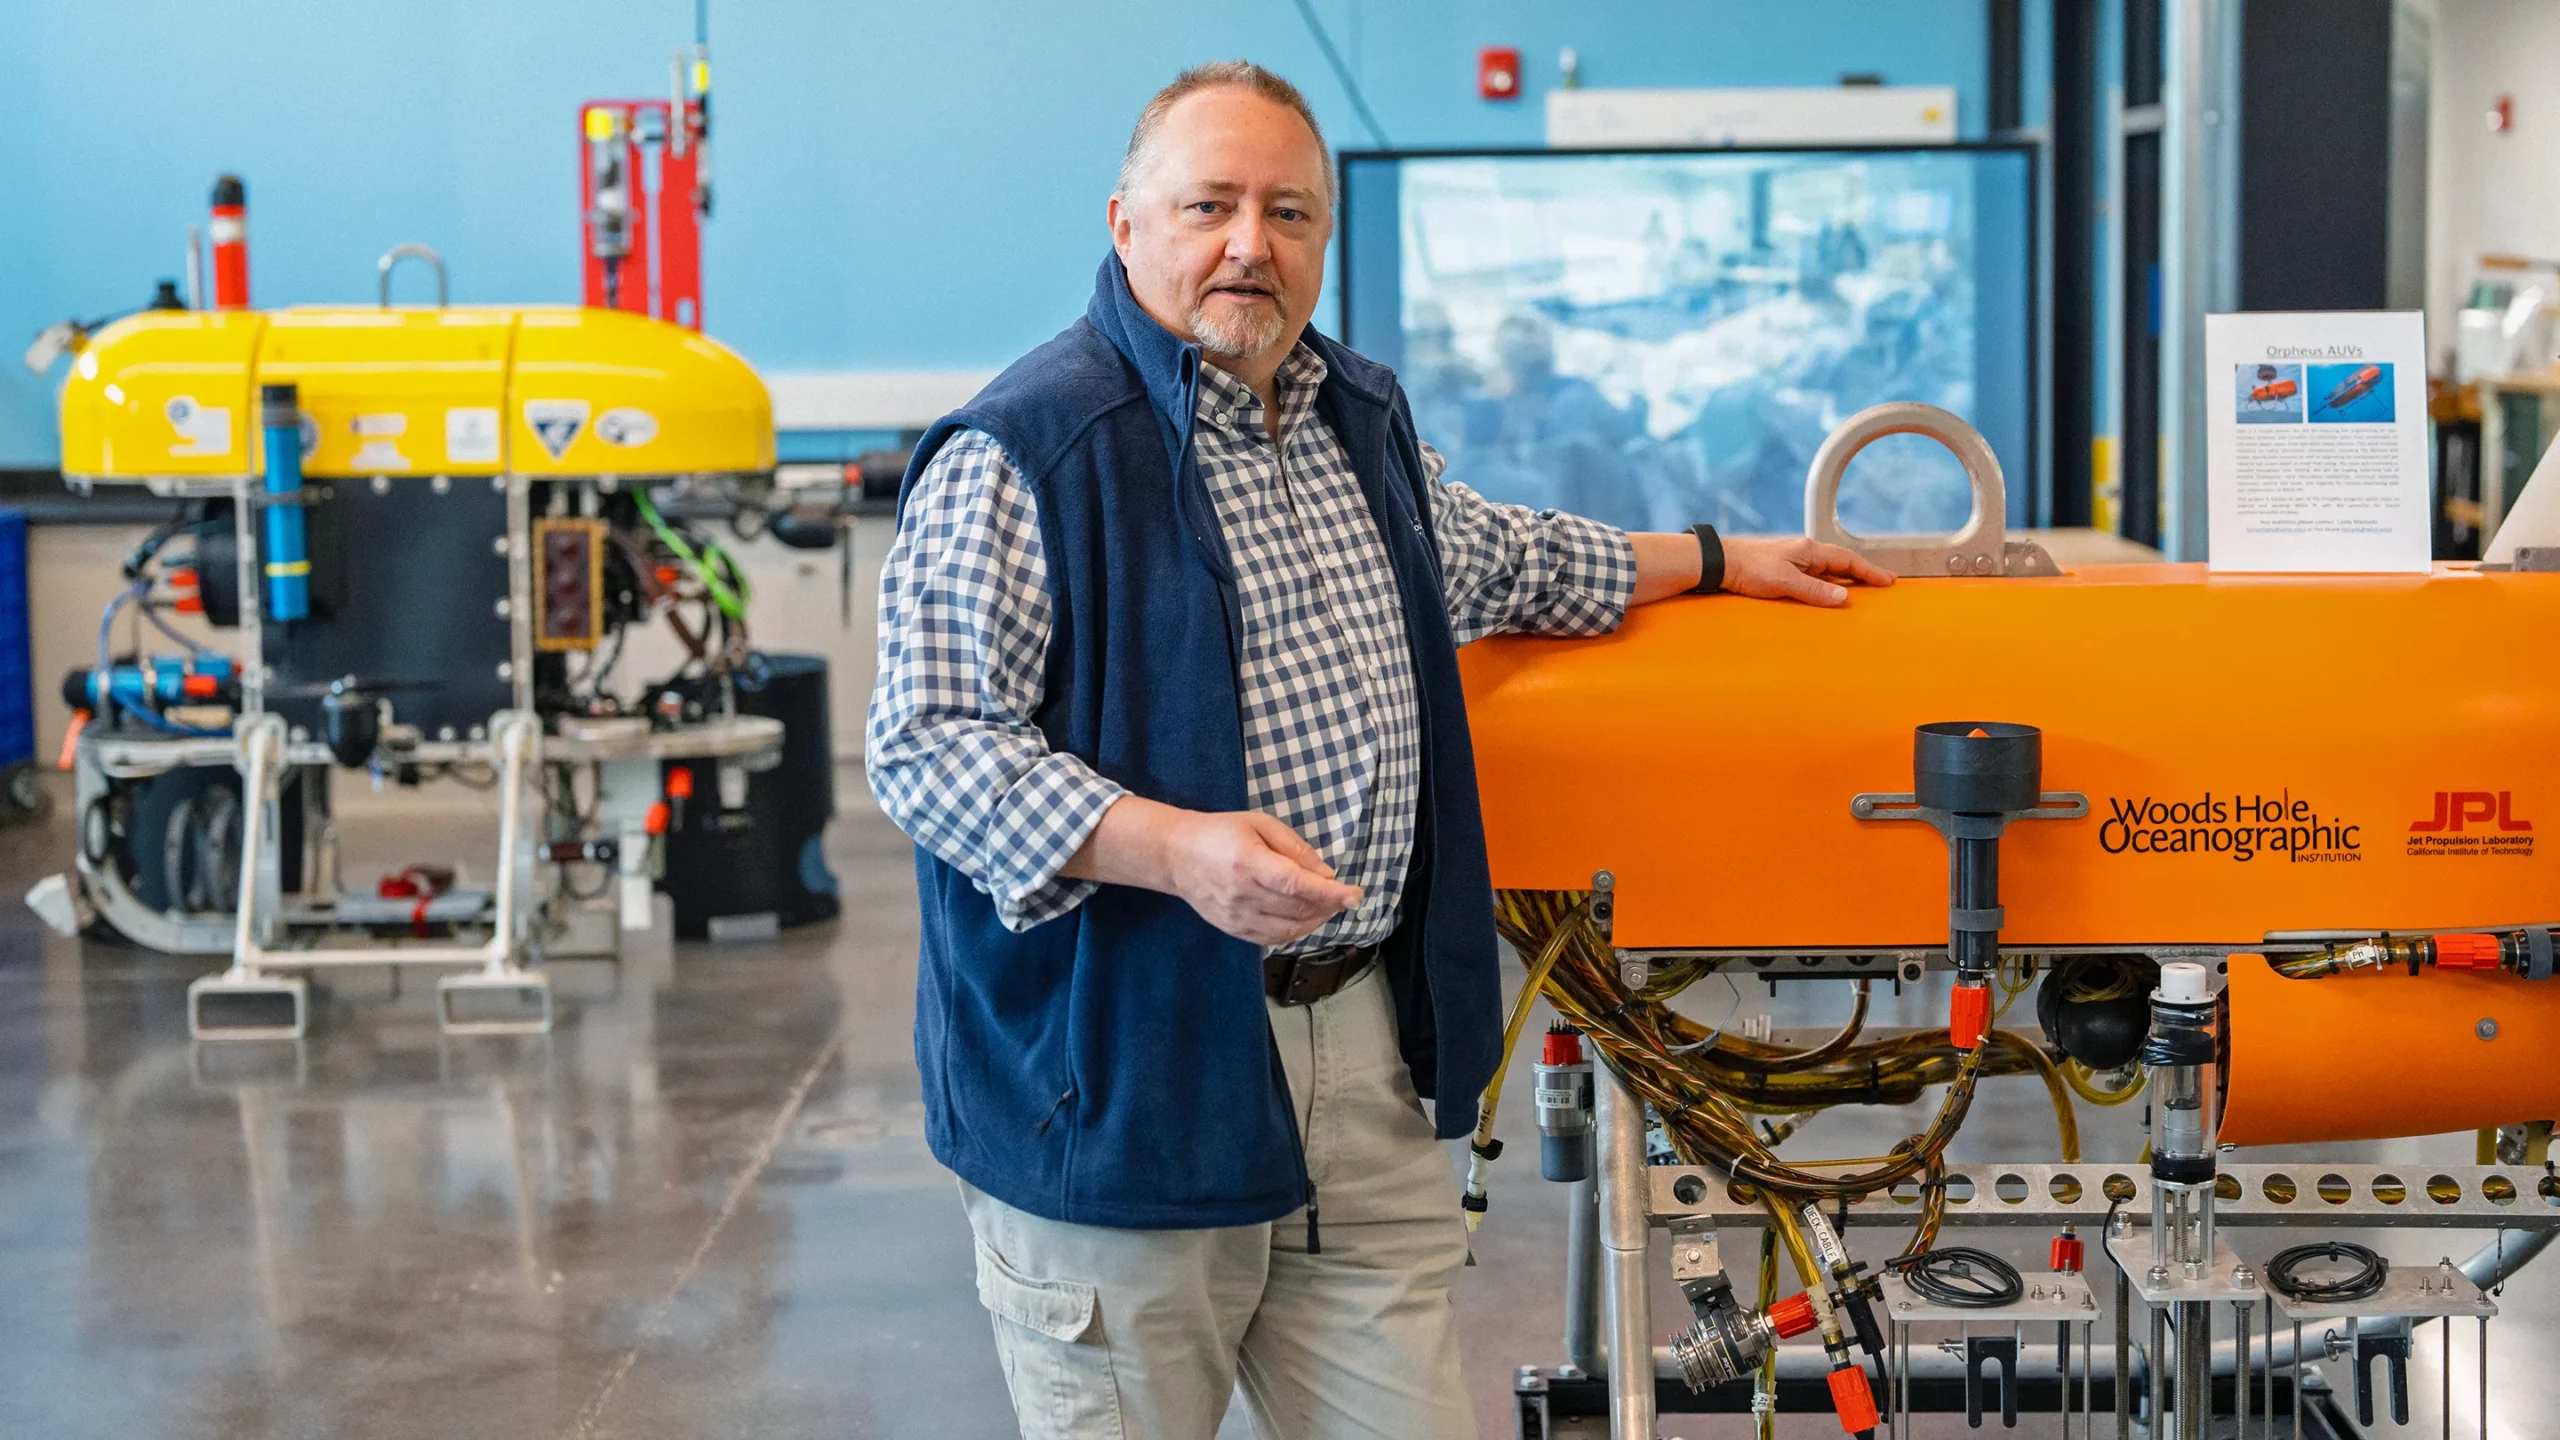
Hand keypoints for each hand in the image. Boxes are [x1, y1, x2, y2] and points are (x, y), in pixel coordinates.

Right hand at [1160, 810, 1361, 946]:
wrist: (1175, 855)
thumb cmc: (1220, 832)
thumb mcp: (1259, 824)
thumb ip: (1294, 848)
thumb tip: (1326, 874)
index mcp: (1248, 862)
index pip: (1296, 885)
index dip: (1329, 893)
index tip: (1353, 894)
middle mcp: (1242, 894)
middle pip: (1297, 910)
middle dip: (1328, 905)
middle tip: (1342, 895)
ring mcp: (1236, 917)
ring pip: (1288, 930)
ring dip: (1316, 921)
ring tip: (1327, 907)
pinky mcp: (1232, 929)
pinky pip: (1272, 939)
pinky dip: (1295, 932)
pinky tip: (1304, 919)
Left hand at [1718, 536, 1895, 606]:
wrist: (1721, 563)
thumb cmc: (1750, 568)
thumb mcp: (1784, 582)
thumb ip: (1814, 590)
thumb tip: (1844, 599)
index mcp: (1810, 551)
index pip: (1848, 560)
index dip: (1869, 571)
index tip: (1887, 581)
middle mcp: (1806, 553)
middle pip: (1842, 563)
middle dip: (1863, 574)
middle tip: (1883, 584)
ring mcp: (1796, 561)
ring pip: (1829, 571)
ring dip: (1846, 580)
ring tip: (1863, 591)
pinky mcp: (1785, 571)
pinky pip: (1815, 578)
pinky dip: (1828, 586)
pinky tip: (1830, 595)